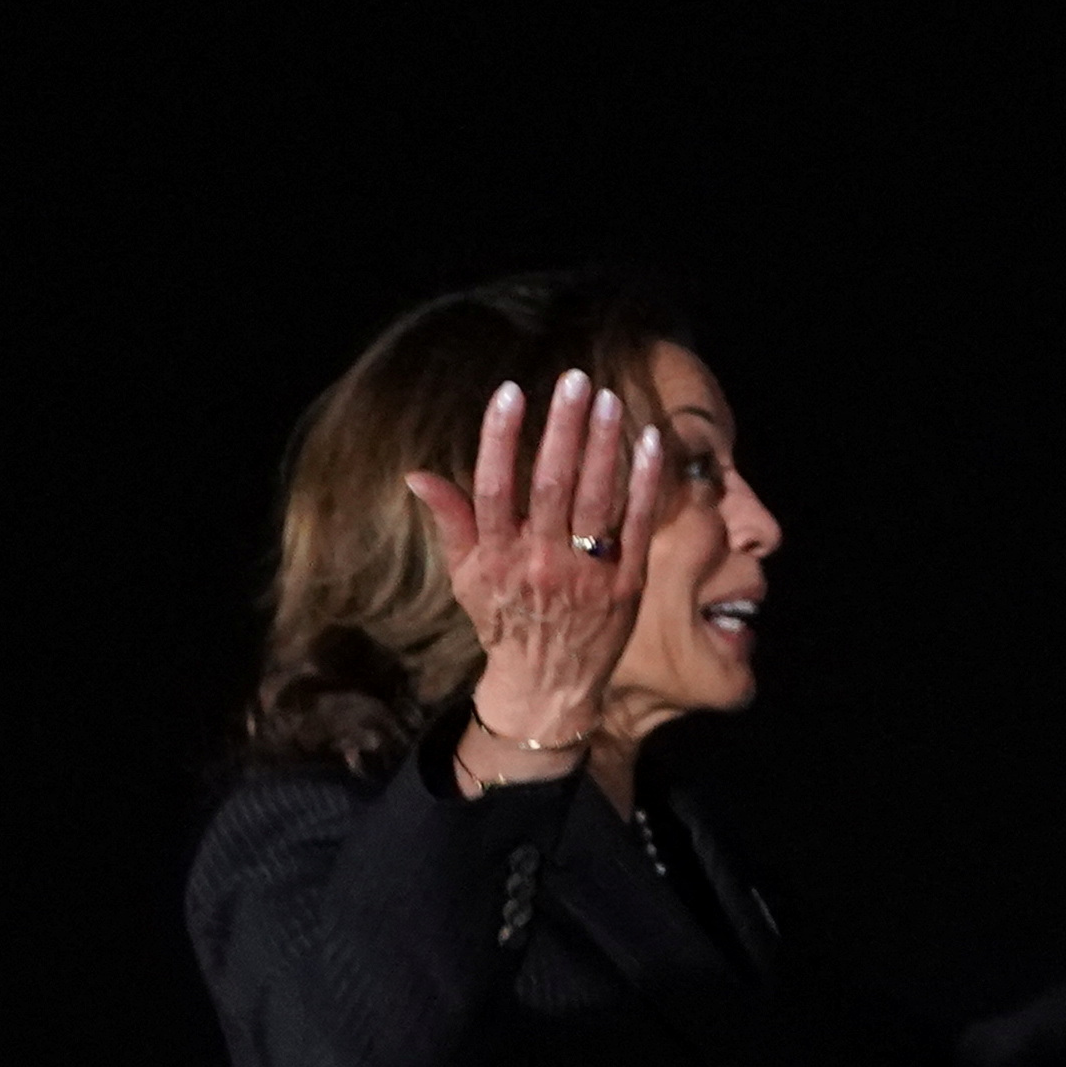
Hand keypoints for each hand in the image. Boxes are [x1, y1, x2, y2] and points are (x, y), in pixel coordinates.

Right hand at [405, 370, 669, 761]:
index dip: (500, 438)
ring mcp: (587, 574)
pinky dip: (644, 483)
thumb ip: (451, 522)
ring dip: (603, 445)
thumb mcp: (467, 577)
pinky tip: (649, 441)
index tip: (511, 392)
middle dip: (563, 428)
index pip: (494, 486)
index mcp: (496, 557)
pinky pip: (638, 525)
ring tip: (607, 398)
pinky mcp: (627, 584)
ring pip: (595, 499)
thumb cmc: (505, 622)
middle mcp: (541, 562)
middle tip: (574, 380)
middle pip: (551, 484)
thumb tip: (416, 474)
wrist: (550, 686)